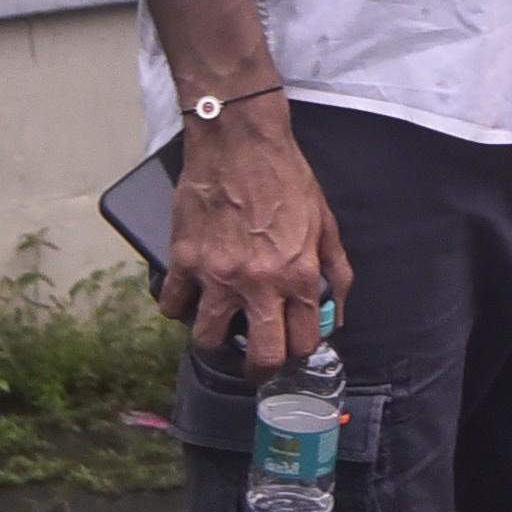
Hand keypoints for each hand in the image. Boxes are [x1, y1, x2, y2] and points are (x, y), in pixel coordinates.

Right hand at [164, 100, 352, 373]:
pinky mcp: (184, 259)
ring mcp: (217, 274)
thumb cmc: (285, 177)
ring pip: (208, 338)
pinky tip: (189, 296)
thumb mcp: (325, 222)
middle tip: (254, 364)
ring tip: (218, 325)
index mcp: (298, 275)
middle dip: (259, 370)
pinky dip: (179, 306)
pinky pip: (173, 305)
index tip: (289, 348)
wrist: (239, 141)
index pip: (302, 342)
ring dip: (214, 338)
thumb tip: (338, 312)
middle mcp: (259, 282)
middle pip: (260, 357)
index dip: (297, 351)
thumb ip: (336, 272)